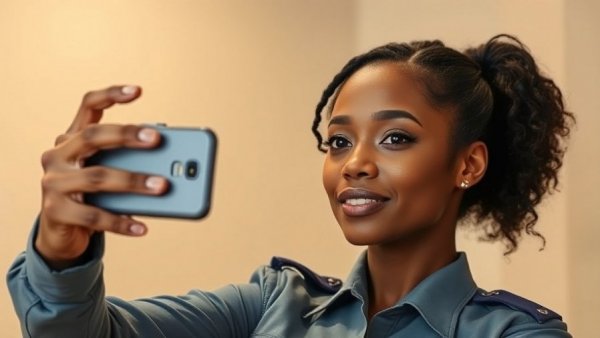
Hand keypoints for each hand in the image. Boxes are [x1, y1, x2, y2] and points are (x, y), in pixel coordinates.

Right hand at [35, 85, 167, 269]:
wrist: (62, 234)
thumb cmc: (94, 196)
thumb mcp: (110, 173)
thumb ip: (130, 162)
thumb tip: (171, 164)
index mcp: (72, 138)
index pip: (88, 106)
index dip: (111, 95)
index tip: (138, 91)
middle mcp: (57, 155)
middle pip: (93, 136)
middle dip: (126, 135)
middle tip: (156, 139)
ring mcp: (53, 182)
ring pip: (97, 177)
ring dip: (133, 181)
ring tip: (162, 186)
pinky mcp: (54, 211)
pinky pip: (93, 216)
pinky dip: (121, 222)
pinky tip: (142, 227)